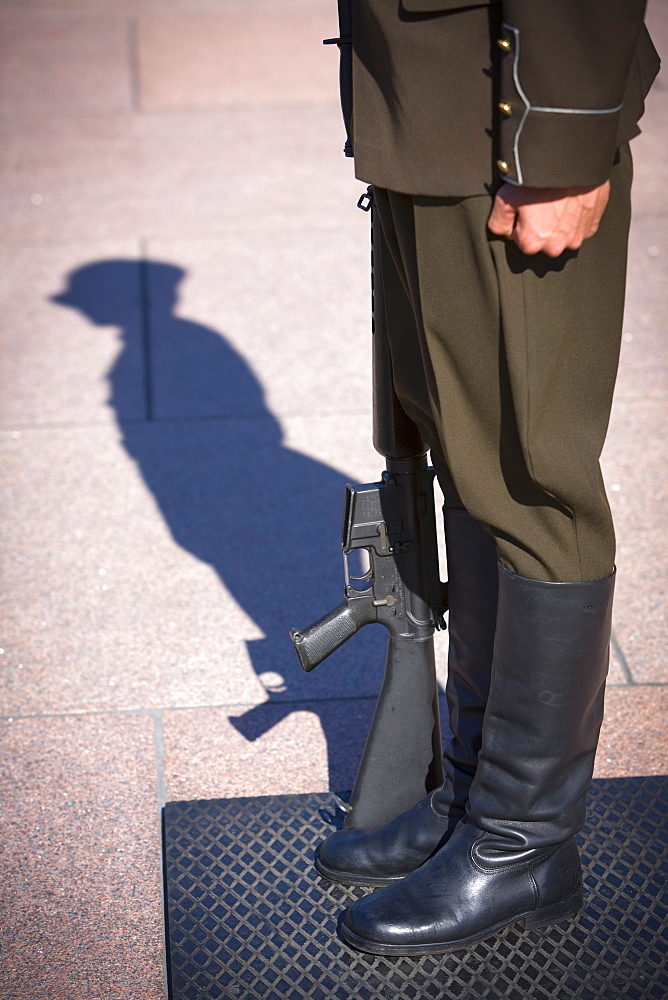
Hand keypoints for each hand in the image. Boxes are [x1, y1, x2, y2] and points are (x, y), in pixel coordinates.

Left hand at [487, 181, 610, 256]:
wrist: (571, 161)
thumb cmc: (539, 179)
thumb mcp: (505, 199)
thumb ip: (498, 223)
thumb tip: (502, 231)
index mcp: (532, 243)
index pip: (520, 239)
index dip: (520, 222)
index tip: (525, 207)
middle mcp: (555, 247)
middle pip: (542, 240)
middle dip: (540, 225)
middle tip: (541, 202)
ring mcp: (576, 237)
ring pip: (562, 235)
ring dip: (559, 223)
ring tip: (557, 201)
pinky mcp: (592, 225)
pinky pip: (580, 227)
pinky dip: (576, 217)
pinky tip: (571, 201)